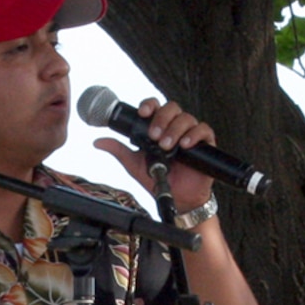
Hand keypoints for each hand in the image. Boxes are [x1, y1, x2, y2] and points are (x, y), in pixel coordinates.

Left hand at [93, 97, 217, 214]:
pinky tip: (185, 145)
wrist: (177, 199)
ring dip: (175, 129)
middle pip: (172, 108)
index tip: (142, 113)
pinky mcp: (205, 144)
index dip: (149, 105)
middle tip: (154, 136)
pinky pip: (203, 130)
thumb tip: (98, 141)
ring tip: (167, 146)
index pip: (155, 107)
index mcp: (159, 126)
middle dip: (162, 119)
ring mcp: (190, 134)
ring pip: (186, 118)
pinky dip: (194, 135)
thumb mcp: (134, 164)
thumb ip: (119, 150)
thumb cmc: (159, 178)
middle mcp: (175, 127)